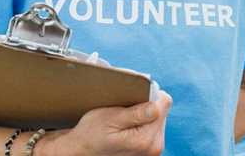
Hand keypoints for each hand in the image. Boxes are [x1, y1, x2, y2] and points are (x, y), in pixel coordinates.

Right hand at [39, 92, 172, 155]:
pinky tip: (128, 126)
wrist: (82, 151)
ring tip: (125, 119)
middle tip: (125, 110)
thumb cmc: (91, 134)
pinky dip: (143, 122)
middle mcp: (155, 146)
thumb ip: (135, 113)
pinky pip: (154, 127)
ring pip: (159, 117)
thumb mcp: (109, 119)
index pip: (163, 103)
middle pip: (162, 110)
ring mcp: (154, 150)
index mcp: (146, 139)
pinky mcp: (151, 149)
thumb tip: (156, 106)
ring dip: (145, 114)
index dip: (149, 94)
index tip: (133, 97)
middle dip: (147, 105)